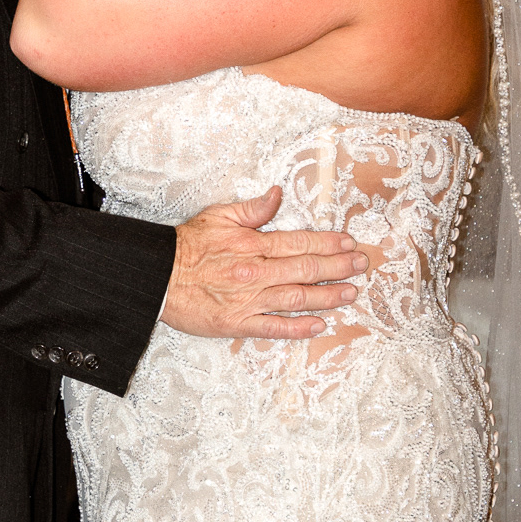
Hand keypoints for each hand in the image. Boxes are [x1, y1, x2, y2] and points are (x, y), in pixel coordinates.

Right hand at [160, 187, 367, 340]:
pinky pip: (274, 326)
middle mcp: (256, 272)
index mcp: (253, 244)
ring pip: (296, 298)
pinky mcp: (238, 323)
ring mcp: (249, 300)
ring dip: (327, 296)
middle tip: (362, 266)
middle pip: (306, 269)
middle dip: (338, 267)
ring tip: (350, 293)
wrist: (159, 277)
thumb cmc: (188, 246)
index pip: (300, 243)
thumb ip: (253, 208)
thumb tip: (278, 194)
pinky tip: (319, 325)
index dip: (328, 243)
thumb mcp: (219, 215)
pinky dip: (298, 327)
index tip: (348, 243)